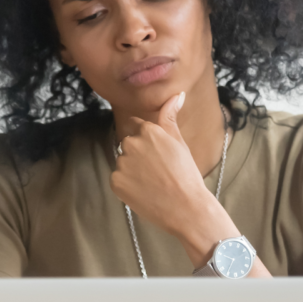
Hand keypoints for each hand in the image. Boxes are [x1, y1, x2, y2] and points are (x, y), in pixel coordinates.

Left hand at [110, 92, 213, 236]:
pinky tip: (144, 192)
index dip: (147, 141)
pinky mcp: (116, 182)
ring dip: (133, 170)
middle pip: (129, 145)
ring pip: (123, 162)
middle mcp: (131, 143)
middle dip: (139, 155)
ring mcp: (122, 163)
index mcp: (148, 131)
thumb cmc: (186, 174)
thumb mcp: (179, 141)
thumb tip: (177, 94)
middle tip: (158, 171)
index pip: (136, 126)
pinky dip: (128, 185)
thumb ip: (170, 116)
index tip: (156, 154)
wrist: (185, 207)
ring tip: (152, 183)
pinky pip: (118, 179)